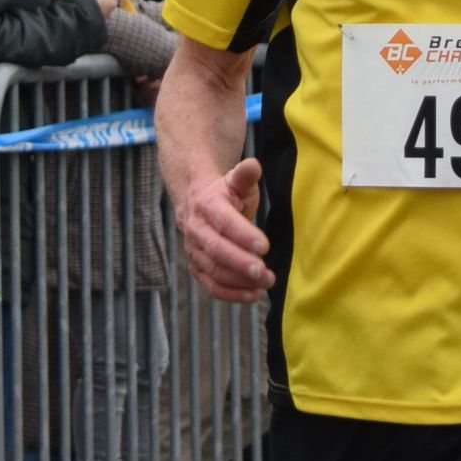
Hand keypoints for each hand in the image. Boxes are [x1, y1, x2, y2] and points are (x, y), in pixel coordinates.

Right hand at [180, 157, 269, 301]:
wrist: (197, 202)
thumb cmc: (225, 193)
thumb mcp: (237, 180)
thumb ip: (245, 175)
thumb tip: (253, 165)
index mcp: (207, 205)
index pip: (224, 221)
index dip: (243, 234)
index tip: (265, 246)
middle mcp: (196, 229)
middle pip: (216, 249)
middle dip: (240, 263)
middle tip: (264, 272)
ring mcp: (194, 251)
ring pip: (214, 270)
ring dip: (240, 281)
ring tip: (266, 282)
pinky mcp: (197, 267)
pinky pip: (211, 286)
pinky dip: (231, 294)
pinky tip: (253, 296)